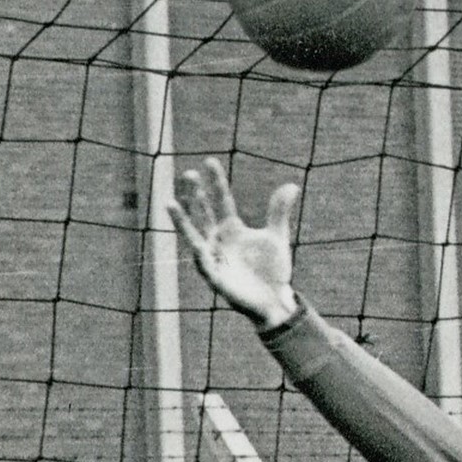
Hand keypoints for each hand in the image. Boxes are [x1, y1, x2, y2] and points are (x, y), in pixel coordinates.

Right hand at [166, 158, 300, 327]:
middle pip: (203, 214)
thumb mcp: (276, 237)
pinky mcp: (216, 279)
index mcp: (232, 228)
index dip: (216, 182)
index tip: (209, 161)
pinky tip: (197, 246)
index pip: (221, 200)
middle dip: (195, 195)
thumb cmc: (271, 268)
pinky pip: (205, 266)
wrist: (275, 299)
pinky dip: (201, 257)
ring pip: (194, 237)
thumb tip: (291, 185)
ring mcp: (215, 258)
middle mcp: (218, 240)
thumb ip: (279, 211)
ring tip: (170, 203)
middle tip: (189, 174)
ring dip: (182, 221)